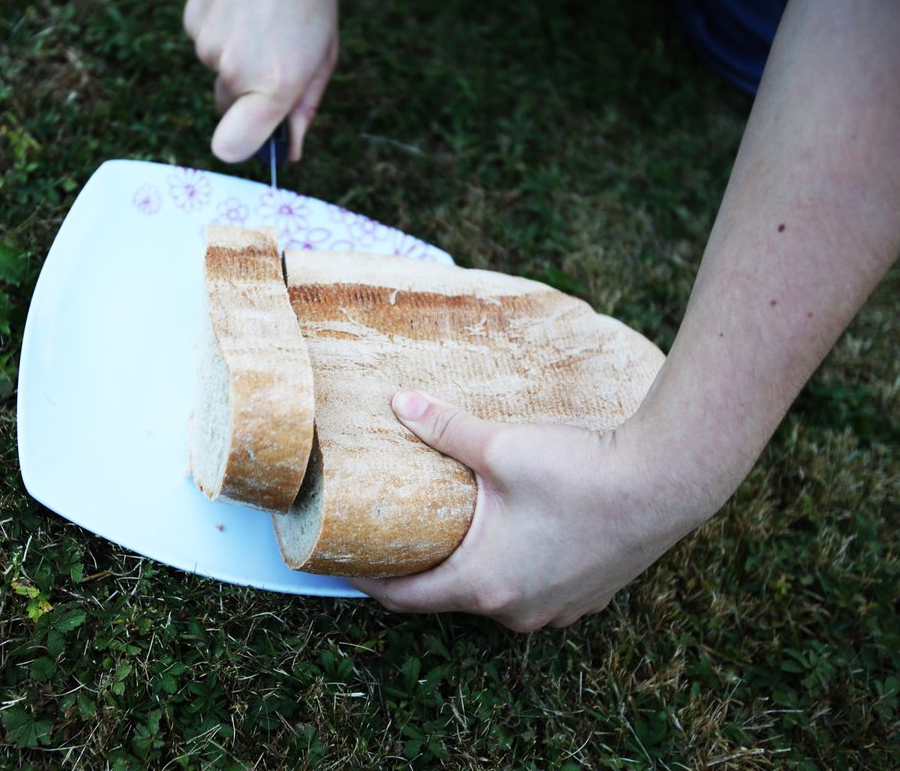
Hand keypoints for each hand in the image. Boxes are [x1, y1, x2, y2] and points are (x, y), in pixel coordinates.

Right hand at [183, 0, 337, 162]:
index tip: (254, 139)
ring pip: (218, 72)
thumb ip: (304, 106)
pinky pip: (205, 44)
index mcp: (275, 86)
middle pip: (228, 110)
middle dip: (247, 95)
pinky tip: (241, 5)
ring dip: (236, 57)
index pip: (232, 147)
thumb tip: (291, 151)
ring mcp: (207, 46)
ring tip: (262, 19)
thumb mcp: (323, 53)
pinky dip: (221, 31)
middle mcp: (234, 71)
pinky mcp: (191, 22)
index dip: (241, 148)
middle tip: (274, 54)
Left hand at [351, 391, 708, 630]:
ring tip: (454, 532)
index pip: (404, 598)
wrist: (669, 481)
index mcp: (484, 584)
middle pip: (448, 597)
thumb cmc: (582, 471)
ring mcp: (556, 609)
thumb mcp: (501, 447)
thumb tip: (401, 404)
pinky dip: (513, 570)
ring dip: (471, 570)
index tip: (346, 558)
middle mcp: (517, 610)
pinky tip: (513, 535)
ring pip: (494, 595)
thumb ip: (445, 428)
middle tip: (398, 535)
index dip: (368, 579)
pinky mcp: (586, 598)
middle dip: (421, 568)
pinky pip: (533, 591)